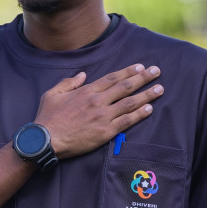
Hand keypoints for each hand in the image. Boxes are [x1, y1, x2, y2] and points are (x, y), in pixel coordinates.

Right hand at [33, 64, 162, 158]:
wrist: (46, 141)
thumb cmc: (47, 118)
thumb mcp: (52, 94)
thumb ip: (69, 82)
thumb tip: (82, 75)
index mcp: (86, 91)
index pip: (112, 78)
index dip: (128, 71)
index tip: (140, 67)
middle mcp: (98, 102)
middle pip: (126, 87)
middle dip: (143, 78)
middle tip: (156, 71)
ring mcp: (103, 117)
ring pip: (130, 103)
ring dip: (147, 95)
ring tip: (160, 89)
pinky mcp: (105, 132)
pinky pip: (126, 121)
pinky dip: (139, 114)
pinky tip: (149, 109)